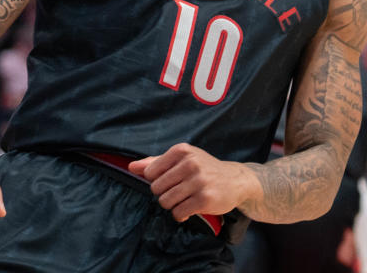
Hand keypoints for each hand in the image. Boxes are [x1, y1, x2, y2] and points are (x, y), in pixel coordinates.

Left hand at [128, 143, 253, 222]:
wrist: (235, 180)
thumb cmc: (203, 168)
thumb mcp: (182, 159)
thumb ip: (155, 162)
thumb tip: (131, 167)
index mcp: (182, 151)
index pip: (150, 172)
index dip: (157, 180)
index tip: (170, 180)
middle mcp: (191, 163)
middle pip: (156, 188)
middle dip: (165, 194)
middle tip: (179, 192)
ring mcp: (199, 181)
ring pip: (166, 202)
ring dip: (172, 205)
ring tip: (184, 200)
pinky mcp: (205, 199)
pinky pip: (179, 213)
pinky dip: (181, 214)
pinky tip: (190, 208)